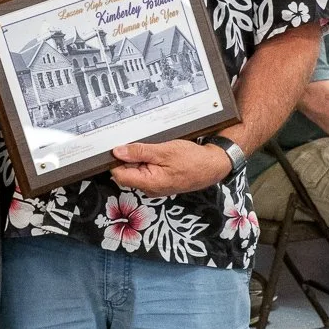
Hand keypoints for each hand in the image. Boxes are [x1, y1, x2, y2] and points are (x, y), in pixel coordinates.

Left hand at [111, 138, 231, 196]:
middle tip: (136, 140)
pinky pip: (147, 170)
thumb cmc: (192, 160)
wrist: (213, 165)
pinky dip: (148, 159)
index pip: (119, 175)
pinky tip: (156, 150)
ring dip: (139, 156)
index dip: (115, 160)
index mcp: (149, 183)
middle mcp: (150, 188)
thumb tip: (118, 152)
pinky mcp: (160, 180)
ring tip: (151, 145)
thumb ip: (139, 152)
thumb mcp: (164, 151)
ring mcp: (155, 185)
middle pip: (127, 172)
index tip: (115, 145)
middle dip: (128, 156)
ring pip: (137, 170)